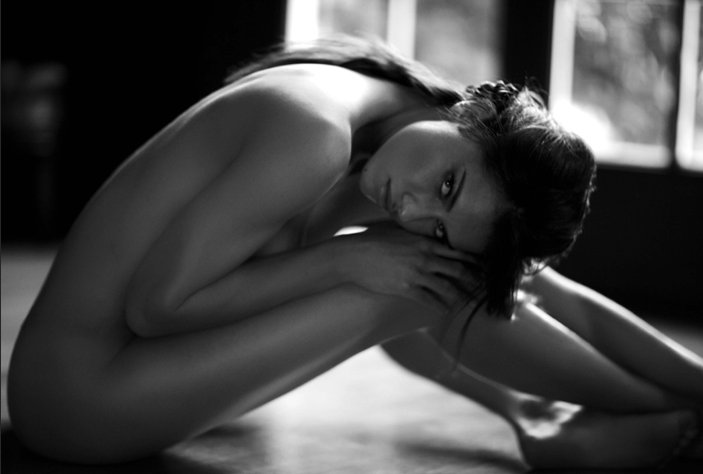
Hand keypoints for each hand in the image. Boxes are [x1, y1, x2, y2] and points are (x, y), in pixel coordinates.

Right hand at [333, 223, 480, 314]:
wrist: (353, 255)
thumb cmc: (372, 240)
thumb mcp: (398, 231)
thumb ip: (416, 235)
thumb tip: (427, 237)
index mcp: (425, 242)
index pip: (458, 252)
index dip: (474, 261)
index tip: (484, 267)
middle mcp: (425, 257)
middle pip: (458, 270)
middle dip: (474, 280)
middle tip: (484, 288)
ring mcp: (417, 274)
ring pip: (447, 287)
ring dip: (460, 296)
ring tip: (467, 303)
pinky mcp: (406, 288)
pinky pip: (429, 300)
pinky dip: (440, 307)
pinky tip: (445, 311)